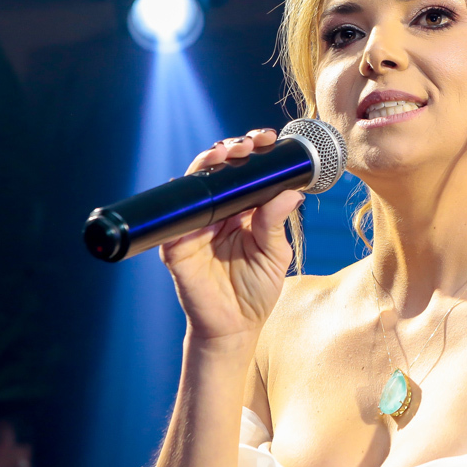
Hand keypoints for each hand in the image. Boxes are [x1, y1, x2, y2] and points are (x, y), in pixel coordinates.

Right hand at [159, 128, 303, 350]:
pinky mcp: (176, 244)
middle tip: (246, 144)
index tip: (268, 139)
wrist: (235, 327)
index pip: (246, 173)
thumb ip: (276, 223)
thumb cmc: (256, 291)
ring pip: (196, 183)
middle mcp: (218, 212)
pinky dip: (182, 198)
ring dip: (207, 163)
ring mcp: (195, 225)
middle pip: (219, 169)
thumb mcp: (274, 254)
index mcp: (243, 211)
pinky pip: (175, 217)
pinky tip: (193, 184)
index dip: (254, 152)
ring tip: (223, 153)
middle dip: (231, 149)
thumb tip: (292, 192)